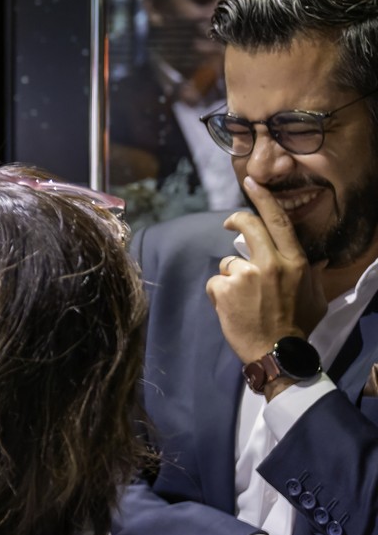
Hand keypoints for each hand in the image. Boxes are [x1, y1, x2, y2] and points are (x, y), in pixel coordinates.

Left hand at [208, 177, 325, 362]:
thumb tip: (317, 259)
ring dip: (232, 276)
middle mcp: (269, 263)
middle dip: (237, 220)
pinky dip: (220, 293)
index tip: (251, 182)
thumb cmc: (298, 325)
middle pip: (248, 226)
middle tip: (230, 223)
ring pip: (229, 262)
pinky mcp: (222, 288)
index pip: (278, 221)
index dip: (263, 198)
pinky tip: (232, 308)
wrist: (276, 353)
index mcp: (294, 262)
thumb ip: (311, 273)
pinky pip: (216, 282)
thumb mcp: (315, 296)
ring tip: (244, 299)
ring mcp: (243, 275)